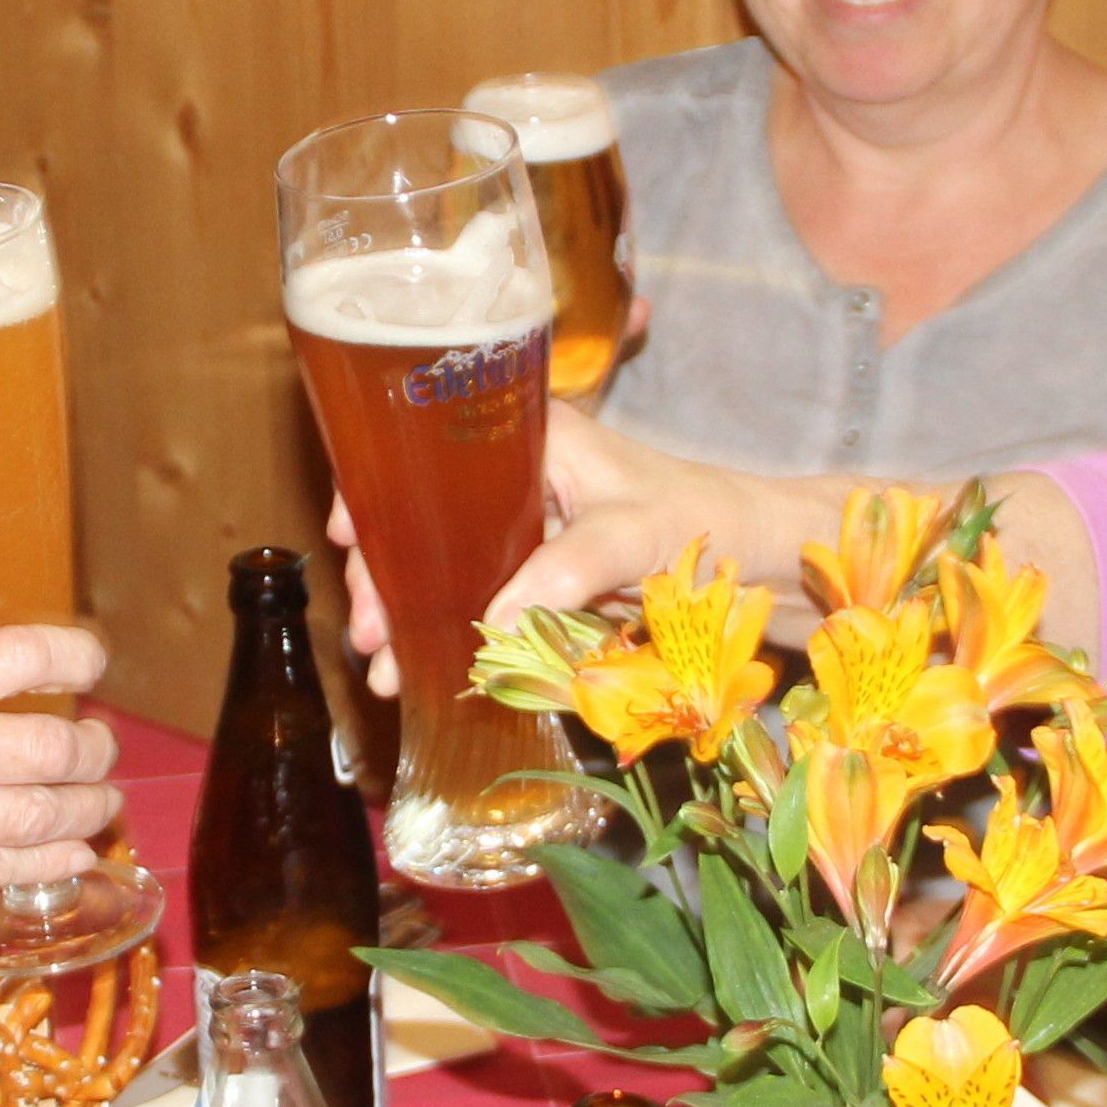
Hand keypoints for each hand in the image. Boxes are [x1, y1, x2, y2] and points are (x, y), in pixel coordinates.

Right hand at [0, 626, 122, 907]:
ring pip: (49, 813)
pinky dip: (57, 859)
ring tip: (100, 795)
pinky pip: (12, 868)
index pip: (32, 658)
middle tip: (98, 743)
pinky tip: (77, 850)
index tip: (89, 664)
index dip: (78, 659)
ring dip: (89, 804)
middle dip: (93, 746)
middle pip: (57, 748)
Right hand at [327, 404, 827, 697]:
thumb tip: (493, 619)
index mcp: (530, 435)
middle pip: (422, 517)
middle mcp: (513, 474)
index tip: (349, 534)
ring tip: (385, 668)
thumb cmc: (705, 521)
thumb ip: (572, 568)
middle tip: (369, 635)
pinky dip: (443, 630)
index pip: (428, 447)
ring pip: (440, 562)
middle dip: (385, 576)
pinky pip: (473, 595)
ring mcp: (521, 525)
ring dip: (406, 613)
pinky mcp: (535, 572)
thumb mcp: (639, 535)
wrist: (757, 559)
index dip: (378, 487)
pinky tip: (418, 671)